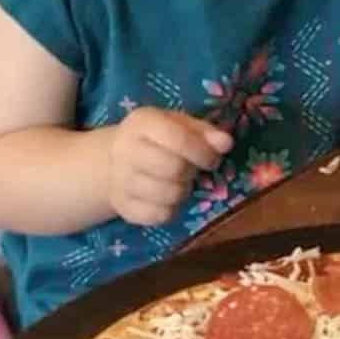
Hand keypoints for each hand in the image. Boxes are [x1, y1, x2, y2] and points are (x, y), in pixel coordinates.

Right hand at [107, 109, 231, 225]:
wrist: (113, 160)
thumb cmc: (156, 139)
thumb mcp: (179, 125)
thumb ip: (204, 132)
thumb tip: (226, 143)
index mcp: (143, 122)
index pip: (178, 138)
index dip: (202, 152)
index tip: (212, 160)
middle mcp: (126, 149)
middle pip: (173, 168)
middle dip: (191, 172)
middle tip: (191, 170)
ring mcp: (120, 179)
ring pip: (167, 195)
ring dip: (182, 192)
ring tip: (178, 182)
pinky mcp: (122, 205)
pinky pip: (158, 216)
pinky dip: (170, 211)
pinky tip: (166, 199)